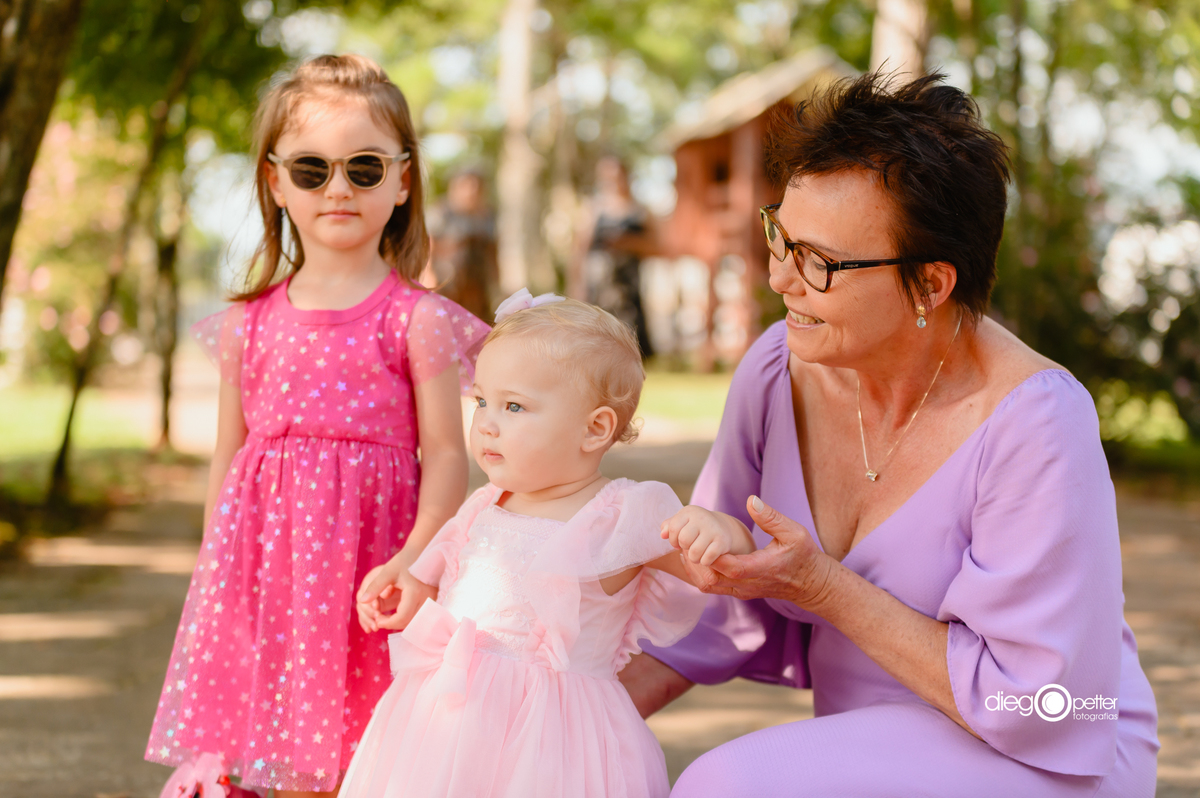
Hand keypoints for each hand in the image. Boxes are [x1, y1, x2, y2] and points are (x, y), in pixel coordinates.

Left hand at [356, 560, 437, 632]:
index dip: (388, 623)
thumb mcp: (387, 572)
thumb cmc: (404, 561)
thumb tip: (362, 601)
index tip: (376, 620)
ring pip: (415, 621)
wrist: (421, 552)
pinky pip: (419, 616)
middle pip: (409, 622)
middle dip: (392, 624)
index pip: (402, 618)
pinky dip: (407, 618)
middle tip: (379, 618)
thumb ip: (375, 587)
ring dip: (400, 622)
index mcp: (415, 592)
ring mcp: (432, 601)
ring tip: (386, 616)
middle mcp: (427, 599)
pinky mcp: (432, 601)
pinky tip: (397, 613)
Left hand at [660, 505, 754, 565]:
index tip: (678, 543)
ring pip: (694, 552)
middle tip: (689, 548)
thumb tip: (663, 534)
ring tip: (697, 554)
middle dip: (684, 548)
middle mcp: (702, 517)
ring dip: (694, 558)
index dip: (673, 540)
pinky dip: (704, 562)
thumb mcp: (682, 522)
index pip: (673, 528)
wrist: (723, 528)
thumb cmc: (696, 527)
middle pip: (684, 540)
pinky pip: (707, 559)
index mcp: (689, 511)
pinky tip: (706, 557)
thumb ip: (668, 526)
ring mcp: (713, 529)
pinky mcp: (722, 542)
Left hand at [675, 495, 838, 610]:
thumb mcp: (794, 532)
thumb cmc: (804, 556)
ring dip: (694, 568)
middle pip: (711, 579)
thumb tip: (751, 500)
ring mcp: (742, 591)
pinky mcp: (739, 592)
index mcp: (761, 569)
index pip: (730, 566)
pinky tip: (695, 555)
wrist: (812, 585)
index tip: (696, 538)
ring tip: (685, 546)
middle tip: (683, 540)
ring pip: (708, 586)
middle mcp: (748, 584)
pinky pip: (713, 587)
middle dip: (694, 560)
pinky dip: (700, 573)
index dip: (711, 554)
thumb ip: (771, 517)